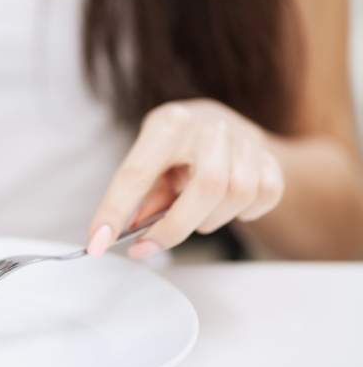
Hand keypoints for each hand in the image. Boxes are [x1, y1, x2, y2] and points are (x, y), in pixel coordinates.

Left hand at [87, 99, 284, 258]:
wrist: (225, 126)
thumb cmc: (177, 147)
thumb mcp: (150, 160)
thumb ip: (141, 194)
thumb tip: (125, 230)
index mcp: (168, 123)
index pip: (137, 172)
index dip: (115, 210)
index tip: (98, 242)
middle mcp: (210, 126)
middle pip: (208, 186)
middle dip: (177, 227)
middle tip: (151, 243)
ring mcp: (245, 139)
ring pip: (238, 194)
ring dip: (210, 219)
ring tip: (193, 214)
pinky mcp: (270, 157)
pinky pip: (265, 196)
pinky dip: (244, 212)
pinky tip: (224, 206)